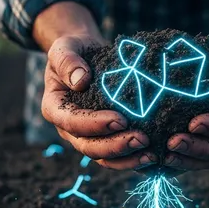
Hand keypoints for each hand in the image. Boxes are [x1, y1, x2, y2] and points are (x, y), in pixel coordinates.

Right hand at [35, 3, 156, 170]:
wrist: (86, 56)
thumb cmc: (74, 50)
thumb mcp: (65, 49)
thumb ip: (67, 62)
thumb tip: (81, 81)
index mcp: (55, 108)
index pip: (72, 121)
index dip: (95, 124)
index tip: (120, 119)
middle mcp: (68, 128)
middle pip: (89, 146)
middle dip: (116, 146)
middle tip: (142, 139)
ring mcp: (86, 136)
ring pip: (104, 157)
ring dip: (127, 159)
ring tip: (151, 154)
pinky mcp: (104, 138)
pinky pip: (117, 156)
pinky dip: (133, 159)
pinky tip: (154, 155)